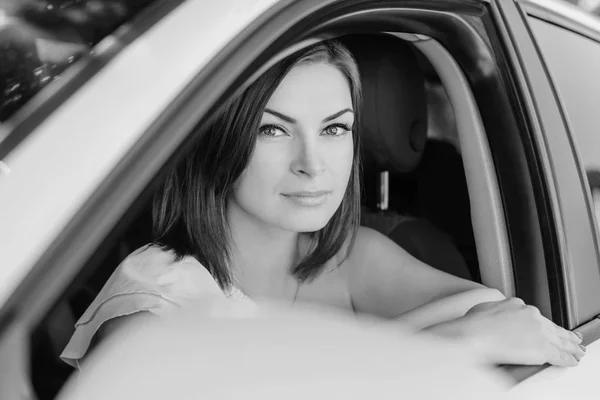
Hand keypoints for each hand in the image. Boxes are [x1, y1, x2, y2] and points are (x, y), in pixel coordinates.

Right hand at [462, 298, 584, 366]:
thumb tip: (496, 315)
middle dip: (563, 334)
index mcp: (517, 304)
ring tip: (576, 351)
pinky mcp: (542, 348)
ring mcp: (538, 332)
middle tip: (572, 339)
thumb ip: (497, 310)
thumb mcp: (485, 308)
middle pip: (552, 327)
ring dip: (570, 346)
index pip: (536, 316)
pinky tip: (570, 361)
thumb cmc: (474, 324)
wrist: (474, 335)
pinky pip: (560, 355)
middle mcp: (531, 315)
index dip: (544, 324)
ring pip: (560, 340)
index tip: (546, 328)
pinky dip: (567, 359)